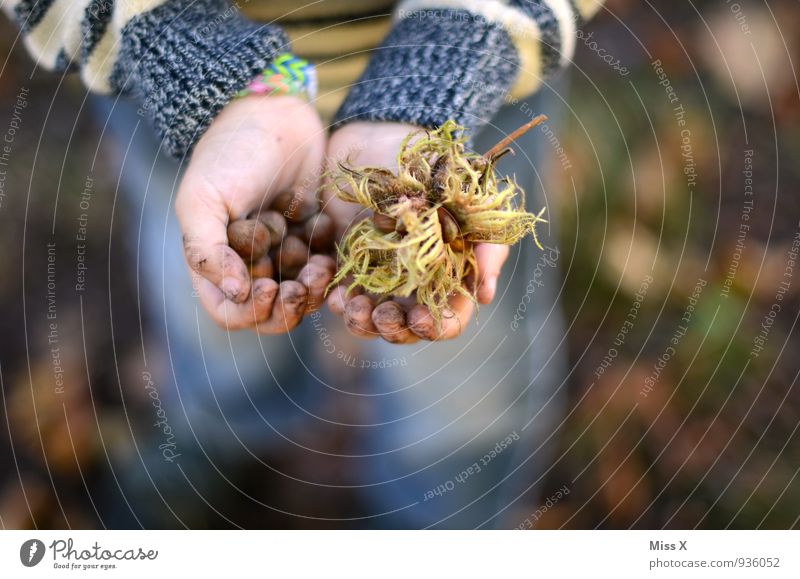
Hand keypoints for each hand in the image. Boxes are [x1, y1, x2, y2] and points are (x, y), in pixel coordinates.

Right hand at [176, 95, 333, 332]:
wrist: (274, 113)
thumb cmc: (230, 153)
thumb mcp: (203, 199)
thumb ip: (206, 251)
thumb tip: (235, 294)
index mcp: (216, 262)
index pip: (230, 313)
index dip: (250, 312)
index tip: (268, 287)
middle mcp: (251, 265)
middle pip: (273, 313)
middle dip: (291, 305)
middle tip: (306, 282)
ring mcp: (286, 254)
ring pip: (305, 296)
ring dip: (315, 287)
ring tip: (321, 263)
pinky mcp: (316, 239)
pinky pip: (328, 268)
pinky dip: (330, 261)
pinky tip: (324, 230)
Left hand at [323, 122, 509, 343]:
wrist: (390, 137)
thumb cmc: (440, 172)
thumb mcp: (474, 206)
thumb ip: (486, 248)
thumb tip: (485, 296)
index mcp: (449, 279)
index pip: (447, 320)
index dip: (434, 327)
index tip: (417, 317)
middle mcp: (416, 286)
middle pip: (406, 328)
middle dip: (392, 329)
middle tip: (380, 314)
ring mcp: (381, 277)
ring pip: (372, 318)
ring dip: (362, 321)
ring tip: (353, 305)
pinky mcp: (350, 264)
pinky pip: (344, 295)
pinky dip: (339, 301)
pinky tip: (336, 294)